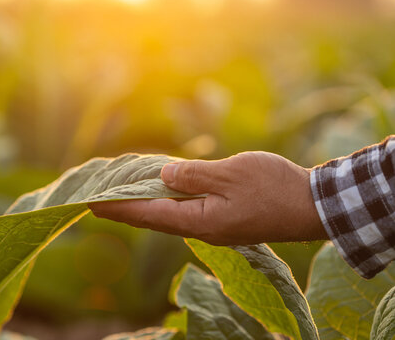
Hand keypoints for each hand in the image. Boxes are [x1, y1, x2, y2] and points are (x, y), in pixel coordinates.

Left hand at [89, 152, 327, 244]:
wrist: (311, 206)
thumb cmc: (273, 187)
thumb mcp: (230, 174)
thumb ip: (193, 175)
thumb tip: (163, 175)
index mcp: (199, 219)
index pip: (148, 214)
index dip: (118, 207)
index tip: (92, 203)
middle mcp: (202, 229)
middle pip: (154, 219)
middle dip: (125, 209)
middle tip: (98, 201)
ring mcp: (214, 227)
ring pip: (170, 217)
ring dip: (145, 207)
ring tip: (124, 197)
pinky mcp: (225, 222)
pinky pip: (187, 212)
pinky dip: (168, 203)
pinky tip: (164, 194)